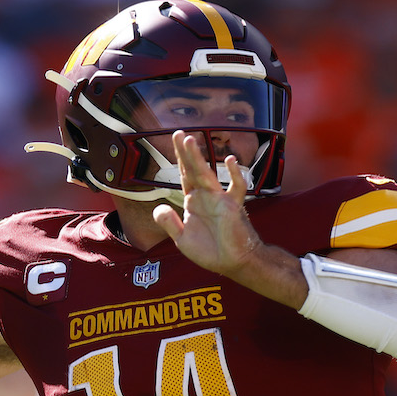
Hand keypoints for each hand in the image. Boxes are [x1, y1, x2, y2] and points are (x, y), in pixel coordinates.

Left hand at [151, 130, 262, 275]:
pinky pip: (237, 188)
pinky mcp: (233, 207)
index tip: (174, 142)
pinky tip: (229, 161)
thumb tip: (160, 208)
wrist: (233, 263)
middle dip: (185, 152)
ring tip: (191, 140)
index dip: (178, 160)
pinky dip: (235, 175)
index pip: (183, 176)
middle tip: (179, 133)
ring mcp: (220, 199)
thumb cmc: (210, 251)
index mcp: (193, 202)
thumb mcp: (182, 239)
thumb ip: (169, 224)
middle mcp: (205, 197)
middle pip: (193, 170)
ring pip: (207, 174)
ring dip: (198, 157)